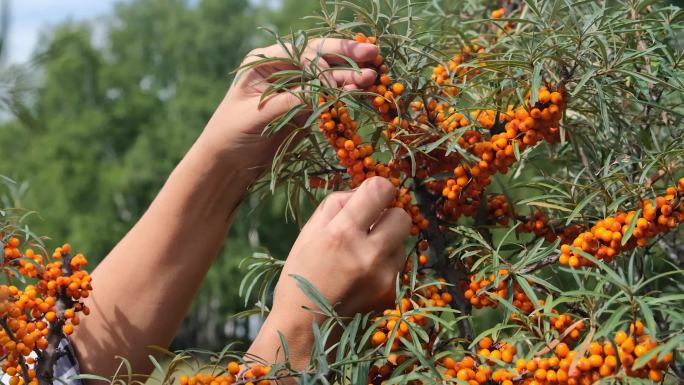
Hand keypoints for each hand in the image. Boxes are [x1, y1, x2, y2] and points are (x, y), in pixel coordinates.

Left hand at [197, 38, 378, 171]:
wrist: (228, 162)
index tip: (338, 83)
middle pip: (320, 55)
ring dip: (352, 75)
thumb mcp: (257, 115)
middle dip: (346, 55)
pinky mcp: (307, 105)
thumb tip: (321, 90)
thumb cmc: (231, 135)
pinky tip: (362, 91)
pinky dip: (347, 94)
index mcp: (265, 61)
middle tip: (372, 55)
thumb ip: (289, 100)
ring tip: (374, 77)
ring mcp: (298, 85)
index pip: (301, 53)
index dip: (323, 65)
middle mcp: (283, 68)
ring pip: (330, 74)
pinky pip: (330, 96)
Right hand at [247, 177, 410, 367]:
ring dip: (387, 242)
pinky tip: (365, 276)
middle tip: (370, 226)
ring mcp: (384, 276)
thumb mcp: (309, 231)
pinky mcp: (392, 293)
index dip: (378, 189)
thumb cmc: (302, 274)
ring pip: (403, 242)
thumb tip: (368, 190)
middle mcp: (368, 254)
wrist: (305, 327)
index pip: (381, 189)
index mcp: (342, 234)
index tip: (371, 198)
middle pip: (403, 215)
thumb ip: (338, 203)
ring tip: (361, 257)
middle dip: (388, 215)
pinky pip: (399, 264)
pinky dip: (387, 264)